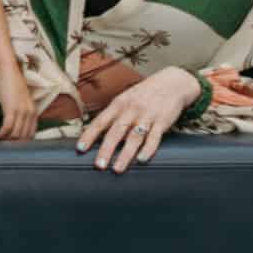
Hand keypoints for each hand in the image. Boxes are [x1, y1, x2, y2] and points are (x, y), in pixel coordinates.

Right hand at [0, 64, 39, 142]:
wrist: (8, 69)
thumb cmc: (12, 83)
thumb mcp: (21, 100)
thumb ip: (21, 111)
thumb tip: (15, 125)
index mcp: (33, 111)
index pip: (31, 134)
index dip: (23, 143)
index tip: (14, 147)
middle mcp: (30, 112)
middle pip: (24, 136)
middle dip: (14, 144)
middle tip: (4, 148)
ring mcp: (21, 111)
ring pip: (16, 134)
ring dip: (7, 141)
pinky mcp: (11, 109)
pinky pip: (8, 127)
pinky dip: (2, 134)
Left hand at [77, 68, 199, 172]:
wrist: (171, 83)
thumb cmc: (144, 94)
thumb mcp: (126, 99)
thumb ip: (114, 115)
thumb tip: (94, 132)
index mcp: (119, 104)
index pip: (101, 121)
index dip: (90, 135)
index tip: (80, 148)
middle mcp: (131, 109)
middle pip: (116, 132)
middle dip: (106, 149)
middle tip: (98, 165)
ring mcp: (147, 116)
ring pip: (134, 137)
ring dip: (125, 154)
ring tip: (117, 169)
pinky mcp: (162, 121)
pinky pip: (154, 137)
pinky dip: (148, 149)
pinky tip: (142, 160)